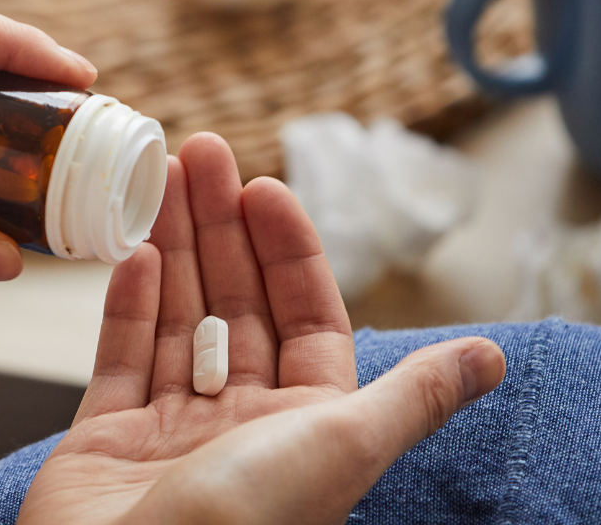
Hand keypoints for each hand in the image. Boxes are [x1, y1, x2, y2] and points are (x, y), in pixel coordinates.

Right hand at [18, 133, 504, 524]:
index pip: (302, 314)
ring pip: (176, 317)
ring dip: (173, 245)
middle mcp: (238, 425)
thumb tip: (495, 358)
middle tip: (199, 152)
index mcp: (301, 427)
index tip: (263, 187)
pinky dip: (127, 304)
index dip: (286, 246)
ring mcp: (168, 430)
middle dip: (218, 224)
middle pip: (232, 302)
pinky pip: (120, 358)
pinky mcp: (105, 440)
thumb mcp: (340, 449)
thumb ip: (413, 397)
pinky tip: (134, 252)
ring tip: (162, 177)